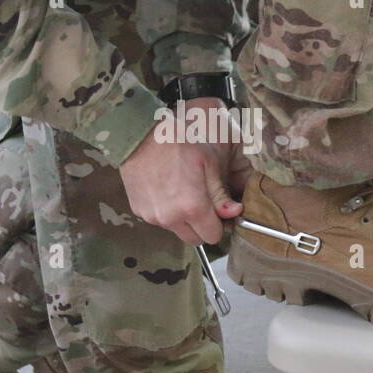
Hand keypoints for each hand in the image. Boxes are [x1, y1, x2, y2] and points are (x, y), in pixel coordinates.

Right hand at [119, 97, 243, 245]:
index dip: (219, 224)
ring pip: (176, 229)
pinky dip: (166, 211)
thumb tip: (234, 213)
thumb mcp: (209, 162)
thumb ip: (221, 193)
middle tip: (203, 201)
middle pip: (194, 238)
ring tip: (183, 190)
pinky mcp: (138, 210)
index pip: (213, 236)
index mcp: (192, 207)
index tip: (219, 211)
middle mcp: (171, 218)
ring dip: (183, 218)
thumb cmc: (177, 141)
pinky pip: (159, 220)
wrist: (139, 134)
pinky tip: (166, 189)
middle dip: (202, 225)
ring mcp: (152, 216)